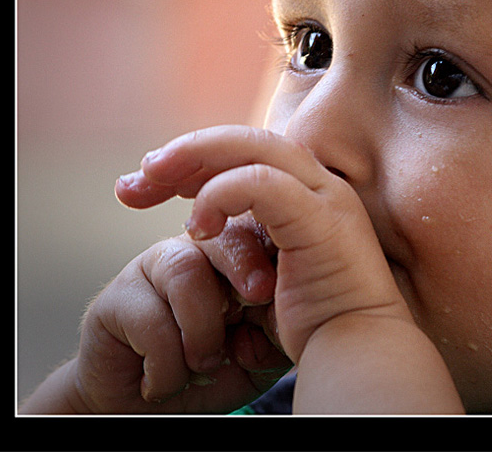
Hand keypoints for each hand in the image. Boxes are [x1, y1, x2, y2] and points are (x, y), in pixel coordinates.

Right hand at [40, 213, 290, 413]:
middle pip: (225, 235)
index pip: (263, 233)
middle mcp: (198, 252)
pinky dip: (167, 363)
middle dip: (244, 263)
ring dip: (203, 330)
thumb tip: (295, 308)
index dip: (277, 245)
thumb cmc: (213, 373)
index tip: (288, 275)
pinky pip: (151, 318)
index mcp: (239, 259)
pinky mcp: (117, 296)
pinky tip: (163, 381)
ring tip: (203, 365)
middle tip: (258, 294)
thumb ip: (279, 328)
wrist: (150, 411)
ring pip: (187, 271)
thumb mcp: (261, 355)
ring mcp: (155, 269)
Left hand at [115, 125, 412, 365]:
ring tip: (150, 180)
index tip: (144, 186)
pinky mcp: (321, 218)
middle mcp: (320, 184)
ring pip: (253, 146)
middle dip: (184, 152)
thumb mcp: (267, 272)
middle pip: (245, 140)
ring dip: (194, 157)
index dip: (194, 160)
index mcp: (309, 193)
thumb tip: (195, 229)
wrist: (357, 352)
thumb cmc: (314, 322)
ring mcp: (325, 197)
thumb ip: (244, 242)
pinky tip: (197, 226)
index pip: (247, 154)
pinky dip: (221, 195)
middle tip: (134, 179)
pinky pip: (262, 183)